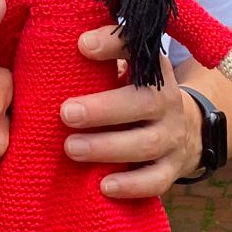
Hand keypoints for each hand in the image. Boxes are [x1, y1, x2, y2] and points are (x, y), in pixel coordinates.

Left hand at [63, 26, 198, 198]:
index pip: (138, 50)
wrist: (187, 131)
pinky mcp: (171, 168)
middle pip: (142, 102)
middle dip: (103, 109)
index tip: (82, 45)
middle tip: (66, 113)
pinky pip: (156, 180)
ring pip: (146, 143)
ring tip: (71, 148)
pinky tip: (104, 186)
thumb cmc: (135, 98)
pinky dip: (131, 185)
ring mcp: (172, 137)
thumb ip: (97, 66)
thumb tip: (45, 54)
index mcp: (152, 71)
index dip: (113, 44)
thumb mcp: (127, 74)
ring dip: (107, 147)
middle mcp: (167, 101)